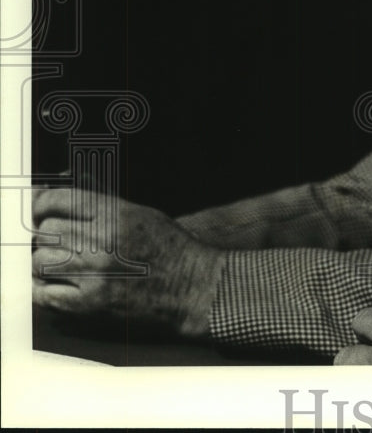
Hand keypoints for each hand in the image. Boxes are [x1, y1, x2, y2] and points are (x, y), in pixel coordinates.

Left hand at [32, 187, 224, 337]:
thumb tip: (57, 203)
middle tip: (63, 243)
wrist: (194, 289)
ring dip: (47, 263)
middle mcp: (101, 243)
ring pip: (40, 263)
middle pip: (46, 232)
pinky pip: (44, 295)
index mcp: (116, 215)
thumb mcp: (142, 214)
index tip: (42, 210)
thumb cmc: (172, 251)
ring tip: (66, 266)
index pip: (58, 202)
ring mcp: (93, 276)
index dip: (43, 205)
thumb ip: (100, 208)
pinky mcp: (88, 306)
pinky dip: (47, 290)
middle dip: (50, 237)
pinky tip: (62, 286)